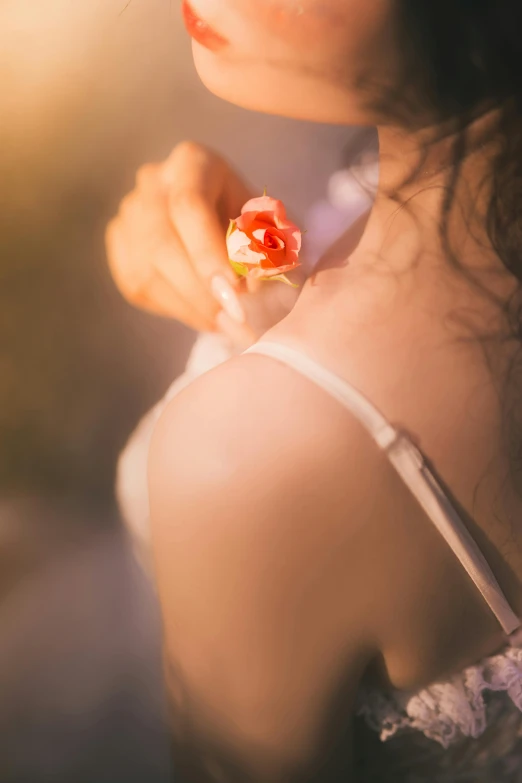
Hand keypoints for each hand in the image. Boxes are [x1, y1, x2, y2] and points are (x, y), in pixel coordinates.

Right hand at [105, 142, 304, 347]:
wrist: (224, 225)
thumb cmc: (253, 223)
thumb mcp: (272, 227)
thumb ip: (267, 249)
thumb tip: (252, 282)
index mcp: (192, 163)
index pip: (188, 205)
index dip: (209, 252)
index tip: (236, 291)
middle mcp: (152, 182)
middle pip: (161, 240)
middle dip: (199, 288)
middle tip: (233, 319)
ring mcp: (129, 214)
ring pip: (147, 270)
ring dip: (191, 306)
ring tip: (227, 324)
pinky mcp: (120, 246)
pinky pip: (138, 285)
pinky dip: (175, 308)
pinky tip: (205, 315)